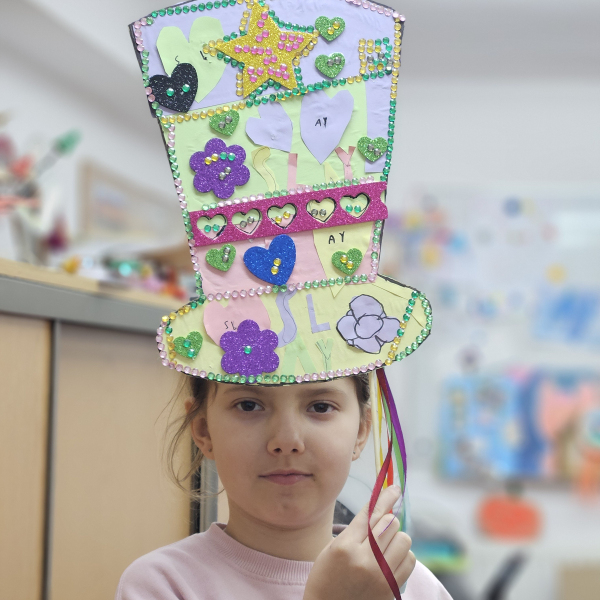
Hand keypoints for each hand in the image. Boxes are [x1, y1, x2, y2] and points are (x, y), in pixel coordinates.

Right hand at [304, 485, 414, 599]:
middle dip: (386, 522)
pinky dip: (403, 555)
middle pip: (390, 524)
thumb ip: (355, 529)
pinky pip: (410, 560)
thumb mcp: (331, 549)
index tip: (394, 488)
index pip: (370, 514)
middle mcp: (364, 561)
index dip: (384, 498)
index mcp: (344, 547)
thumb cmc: (325, 578)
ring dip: (396, 539)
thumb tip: (379, 508)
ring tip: (384, 548)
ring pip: (404, 540)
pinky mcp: (391, 589)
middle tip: (380, 529)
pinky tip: (391, 560)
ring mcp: (380, 576)